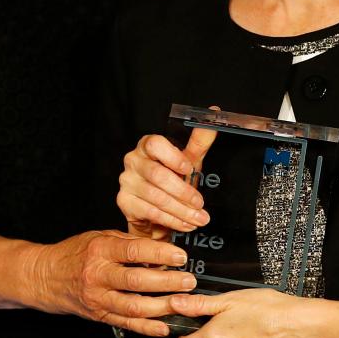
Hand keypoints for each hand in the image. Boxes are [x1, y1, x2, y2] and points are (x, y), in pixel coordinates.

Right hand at [23, 230, 196, 336]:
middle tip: (188, 281)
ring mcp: (98, 298)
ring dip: (161, 306)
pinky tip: (165, 326)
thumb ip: (128, 242)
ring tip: (182, 303)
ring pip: (133, 306)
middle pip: (136, 281)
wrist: (46, 277)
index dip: (159, 253)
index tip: (180, 255)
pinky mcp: (99, 315)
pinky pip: (126, 323)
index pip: (133, 251)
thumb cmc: (75, 253)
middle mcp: (97, 275)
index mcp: (99, 251)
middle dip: (167, 282)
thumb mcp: (99, 238)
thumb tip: (160, 247)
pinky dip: (147, 327)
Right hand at [117, 123, 216, 237]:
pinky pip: (150, 212)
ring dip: (181, 210)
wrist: (157, 211)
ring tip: (198, 218)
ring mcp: (127, 181)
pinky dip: (171, 220)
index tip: (190, 168)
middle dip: (183, 192)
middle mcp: (133, 160)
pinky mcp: (124, 201)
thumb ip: (199, 140)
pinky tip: (184, 224)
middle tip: (200, 204)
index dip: (173, 157)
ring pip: (156, 197)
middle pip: (157, 175)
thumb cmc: (172, 180)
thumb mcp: (188, 161)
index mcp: (147, 146)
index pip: (155, 144)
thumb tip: (214, 113)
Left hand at [169, 289, 321, 337]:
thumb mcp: (230, 298)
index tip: (194, 326)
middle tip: (234, 315)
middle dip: (218, 333)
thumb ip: (199, 304)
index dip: (187, 335)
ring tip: (251, 322)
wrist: (300, 326)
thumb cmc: (268, 309)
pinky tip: (262, 334)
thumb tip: (175, 303)